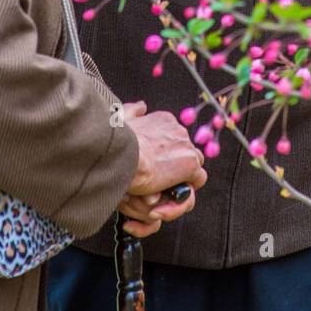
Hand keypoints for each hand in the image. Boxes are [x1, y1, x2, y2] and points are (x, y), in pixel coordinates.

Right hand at [115, 102, 205, 235]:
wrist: (120, 154)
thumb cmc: (115, 141)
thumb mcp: (121, 119)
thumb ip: (132, 111)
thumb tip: (141, 107)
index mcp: (164, 121)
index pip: (174, 141)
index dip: (166, 159)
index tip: (153, 169)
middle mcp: (178, 131)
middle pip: (185, 154)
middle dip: (175, 171)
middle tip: (157, 186)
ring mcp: (186, 148)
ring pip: (193, 169)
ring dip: (179, 184)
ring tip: (159, 197)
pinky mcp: (189, 165)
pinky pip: (195, 184)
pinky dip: (182, 197)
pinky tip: (164, 204)